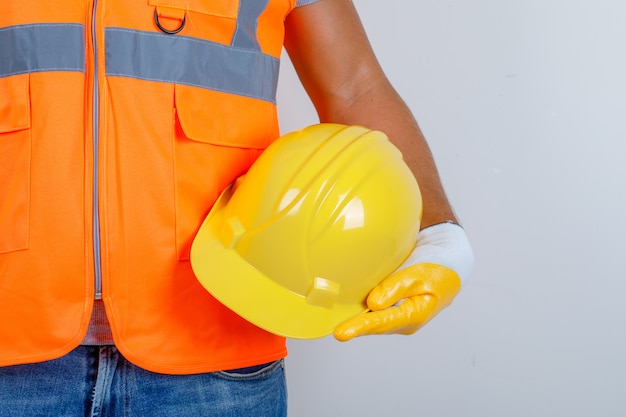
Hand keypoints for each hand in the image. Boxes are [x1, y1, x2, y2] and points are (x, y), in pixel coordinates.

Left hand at [334, 222, 472, 340]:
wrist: (447, 265)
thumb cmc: (436, 269)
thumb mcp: (418, 275)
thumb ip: (394, 288)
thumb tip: (373, 304)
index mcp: (415, 314)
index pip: (383, 322)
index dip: (360, 327)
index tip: (341, 333)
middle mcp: (406, 321)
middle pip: (376, 326)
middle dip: (356, 328)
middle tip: (336, 332)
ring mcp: (400, 316)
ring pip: (375, 321)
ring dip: (358, 321)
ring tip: (337, 324)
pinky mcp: (394, 308)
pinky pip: (376, 313)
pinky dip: (363, 312)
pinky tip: (348, 310)